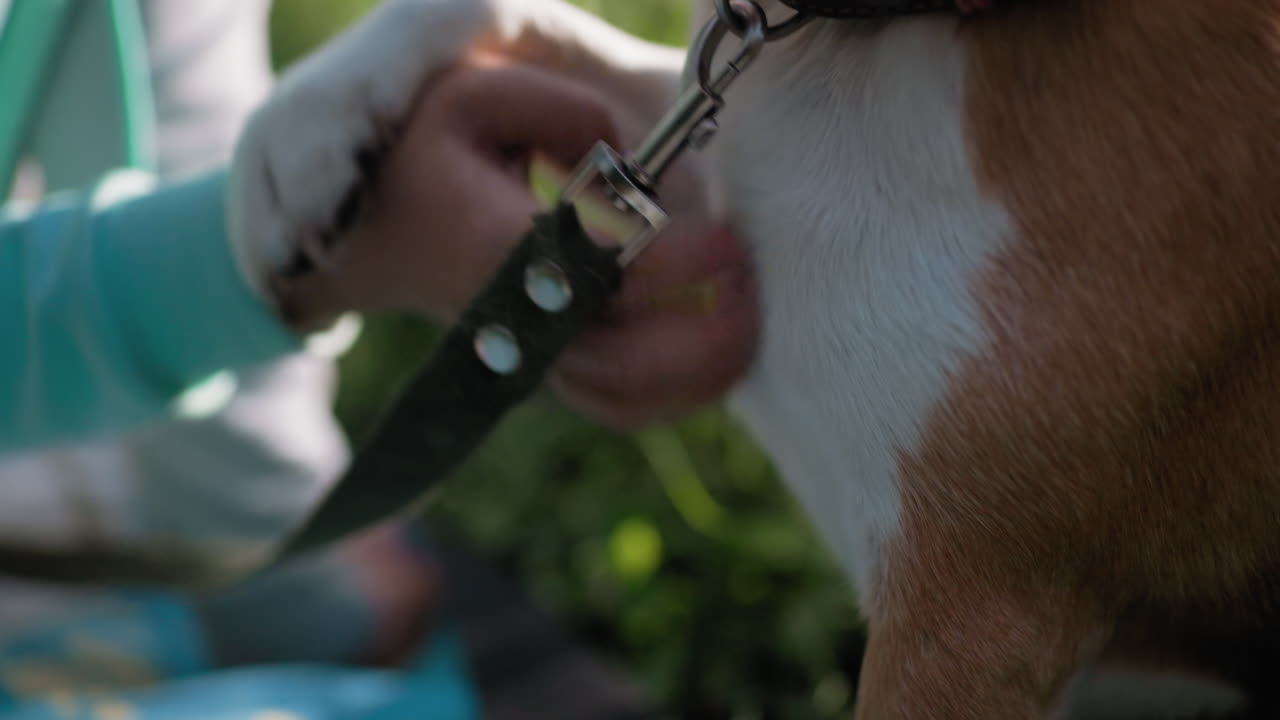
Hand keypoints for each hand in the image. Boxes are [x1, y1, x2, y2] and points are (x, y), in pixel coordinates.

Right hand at [277, 57, 759, 428]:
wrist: (382, 224)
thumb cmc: (436, 148)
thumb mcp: (481, 95)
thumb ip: (565, 114)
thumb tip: (639, 175)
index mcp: (490, 243)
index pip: (590, 273)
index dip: (669, 266)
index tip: (726, 243)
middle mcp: (510, 318)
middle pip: (617, 367)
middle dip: (702, 343)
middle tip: (751, 290)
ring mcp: (530, 357)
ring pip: (625, 401)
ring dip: (702, 374)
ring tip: (750, 318)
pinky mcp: (550, 372)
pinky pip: (622, 405)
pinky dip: (681, 392)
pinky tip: (723, 349)